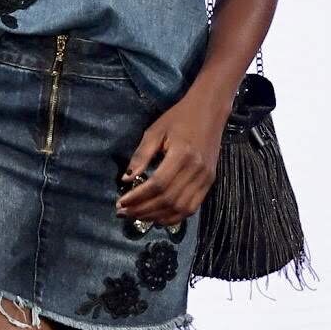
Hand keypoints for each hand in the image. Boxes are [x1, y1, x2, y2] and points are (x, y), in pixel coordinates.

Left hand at [114, 95, 226, 226]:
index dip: (138, 197)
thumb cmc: (179, 117)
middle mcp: (196, 170)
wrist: (210, 111)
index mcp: (182, 155)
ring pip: (180, 208)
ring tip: (137, 216)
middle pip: (168, 200)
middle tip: (124, 213)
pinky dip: (174, 217)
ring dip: (156, 216)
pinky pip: (192, 208)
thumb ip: (141, 155)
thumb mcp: (155, 131)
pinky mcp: (209, 183)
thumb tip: (126, 179)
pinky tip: (158, 218)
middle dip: (143, 210)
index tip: (120, 203)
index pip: (157, 184)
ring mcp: (205, 179)